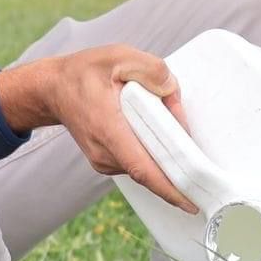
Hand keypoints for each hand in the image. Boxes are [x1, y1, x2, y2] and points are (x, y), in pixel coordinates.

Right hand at [0, 46, 197, 212]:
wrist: (52, 88)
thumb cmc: (85, 71)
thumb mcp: (120, 56)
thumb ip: (153, 71)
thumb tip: (173, 96)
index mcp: (108, 128)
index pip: (144, 168)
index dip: (169, 189)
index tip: (192, 203)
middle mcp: (104, 152)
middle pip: (149, 171)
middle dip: (178, 176)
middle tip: (207, 181)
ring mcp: (102, 160)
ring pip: (144, 167)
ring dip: (165, 160)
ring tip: (182, 143)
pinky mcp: (105, 161)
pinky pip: (136, 163)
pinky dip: (153, 156)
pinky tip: (162, 141)